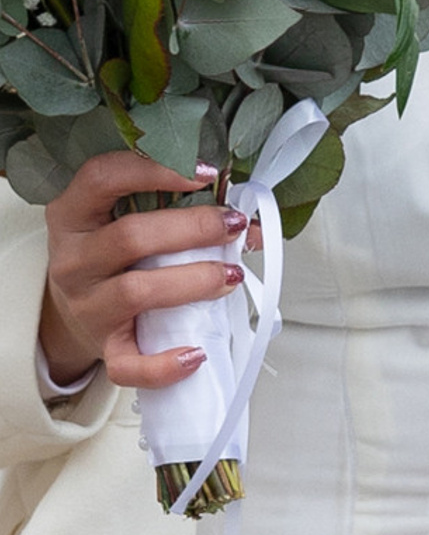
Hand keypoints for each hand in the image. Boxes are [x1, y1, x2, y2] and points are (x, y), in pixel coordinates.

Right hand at [37, 154, 243, 395]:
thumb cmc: (115, 257)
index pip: (102, 178)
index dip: (153, 170)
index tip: (206, 174)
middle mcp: (73, 259)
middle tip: (233, 225)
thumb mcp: (130, 221)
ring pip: (137, 291)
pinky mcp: (103, 347)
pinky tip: (196, 353)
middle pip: (131, 236)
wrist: (77, 313)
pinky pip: (128, 364)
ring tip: (231, 276)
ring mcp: (85, 305)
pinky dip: (163, 364)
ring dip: (194, 281)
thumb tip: (250, 223)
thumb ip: (179, 210)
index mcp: (74, 214)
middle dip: (193, 229)